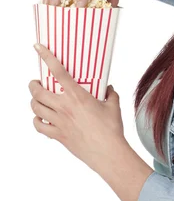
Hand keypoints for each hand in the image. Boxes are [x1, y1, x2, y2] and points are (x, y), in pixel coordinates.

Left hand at [29, 43, 125, 172]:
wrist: (107, 152)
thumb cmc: (111, 130)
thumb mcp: (113, 106)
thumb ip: (109, 94)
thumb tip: (108, 89)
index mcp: (77, 96)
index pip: (57, 71)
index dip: (46, 57)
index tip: (38, 48)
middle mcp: (64, 107)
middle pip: (38, 91)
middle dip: (33, 84)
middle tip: (36, 82)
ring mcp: (58, 122)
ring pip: (35, 108)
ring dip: (33, 101)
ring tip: (37, 98)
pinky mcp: (57, 135)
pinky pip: (39, 126)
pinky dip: (36, 120)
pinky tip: (40, 117)